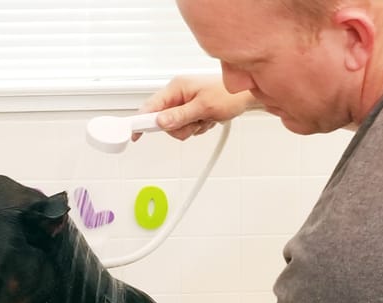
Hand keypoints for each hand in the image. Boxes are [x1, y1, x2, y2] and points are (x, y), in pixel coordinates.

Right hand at [134, 75, 258, 141]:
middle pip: (162, 121)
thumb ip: (180, 116)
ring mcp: (184, 103)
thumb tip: (160, 121)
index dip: (140, 121)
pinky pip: (186, 127)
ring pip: (175, 127)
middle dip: (179, 128)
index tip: (135, 134)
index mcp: (176, 88)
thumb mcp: (204, 107)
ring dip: (191, 128)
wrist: (247, 95)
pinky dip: (197, 128)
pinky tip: (208, 120)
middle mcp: (177, 94)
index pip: (150, 106)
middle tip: (195, 123)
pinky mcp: (191, 111)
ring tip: (205, 119)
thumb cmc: (229, 94)